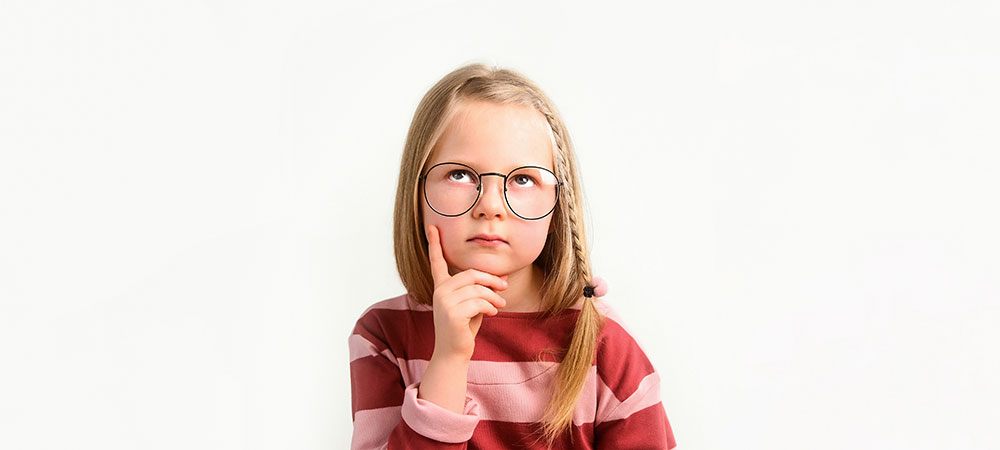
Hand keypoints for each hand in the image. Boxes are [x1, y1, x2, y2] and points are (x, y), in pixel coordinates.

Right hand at [425, 224, 507, 359]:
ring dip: (494, 296)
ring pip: (478, 289)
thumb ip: (481, 289)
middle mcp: (440, 291)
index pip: (436, 262)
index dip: (434, 244)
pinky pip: (479, 302)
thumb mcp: (473, 304)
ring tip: (500, 305)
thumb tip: (503, 275)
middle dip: (491, 279)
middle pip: (471, 274)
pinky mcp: (452, 313)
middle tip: (505, 286)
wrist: (453, 353)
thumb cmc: (464, 328)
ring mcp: (444, 302)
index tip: (432, 227)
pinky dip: (490, 306)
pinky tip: (492, 313)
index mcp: (441, 287)